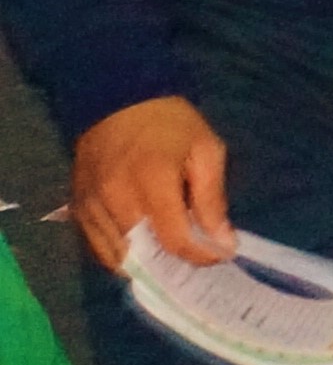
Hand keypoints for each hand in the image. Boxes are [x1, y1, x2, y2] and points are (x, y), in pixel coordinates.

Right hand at [70, 95, 230, 274]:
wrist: (117, 100)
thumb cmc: (171, 124)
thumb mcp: (206, 150)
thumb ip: (213, 199)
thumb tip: (223, 243)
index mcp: (152, 180)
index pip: (174, 239)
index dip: (200, 255)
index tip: (220, 255)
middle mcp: (115, 199)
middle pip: (144, 255)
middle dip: (173, 264)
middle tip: (196, 259)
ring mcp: (91, 207)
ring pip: (117, 258)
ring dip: (146, 264)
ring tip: (171, 257)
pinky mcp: (77, 209)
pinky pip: (98, 248)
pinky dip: (121, 256)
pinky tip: (143, 248)